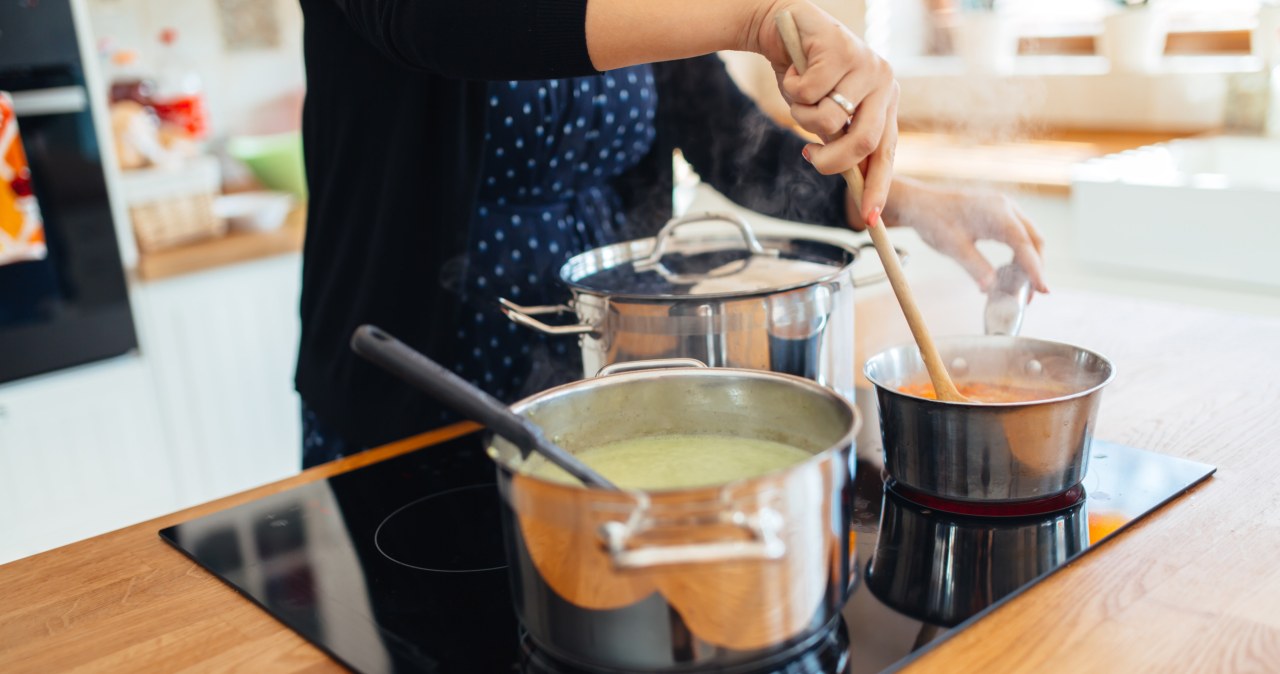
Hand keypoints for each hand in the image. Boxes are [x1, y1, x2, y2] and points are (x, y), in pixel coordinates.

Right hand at [749, 1, 898, 224]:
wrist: (782, 25)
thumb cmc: (804, 74)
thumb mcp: (825, 112)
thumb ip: (839, 139)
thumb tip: (852, 180)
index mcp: (885, 100)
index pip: (886, 152)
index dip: (877, 187)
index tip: (869, 220)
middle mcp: (883, 82)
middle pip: (862, 142)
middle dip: (830, 161)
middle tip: (808, 157)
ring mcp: (865, 64)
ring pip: (827, 120)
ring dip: (800, 114)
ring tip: (798, 92)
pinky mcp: (841, 49)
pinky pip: (808, 94)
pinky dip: (791, 87)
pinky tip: (794, 69)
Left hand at [873, 179, 1048, 293]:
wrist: (920, 204)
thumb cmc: (934, 221)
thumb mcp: (954, 247)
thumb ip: (975, 267)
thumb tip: (992, 289)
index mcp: (998, 213)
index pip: (1025, 245)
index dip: (1035, 269)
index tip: (1043, 289)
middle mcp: (1006, 207)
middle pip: (1034, 241)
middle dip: (1036, 268)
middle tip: (1032, 295)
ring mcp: (1004, 208)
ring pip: (1029, 238)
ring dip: (1028, 261)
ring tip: (1021, 287)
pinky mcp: (999, 213)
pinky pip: (1017, 234)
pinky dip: (1018, 253)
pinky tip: (1010, 271)